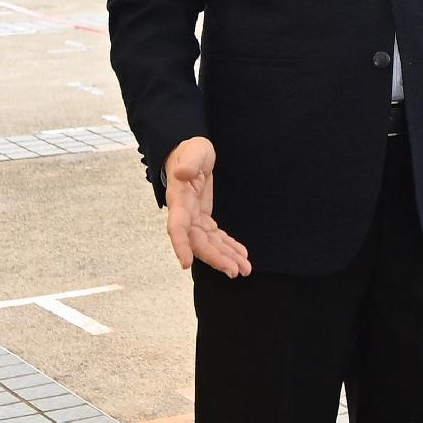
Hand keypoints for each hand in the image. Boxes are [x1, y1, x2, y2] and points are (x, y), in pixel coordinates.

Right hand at [161, 136, 251, 277]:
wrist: (191, 153)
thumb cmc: (190, 150)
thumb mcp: (193, 150)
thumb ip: (189, 162)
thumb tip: (181, 173)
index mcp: (179, 199)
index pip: (177, 226)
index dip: (181, 245)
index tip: (186, 264)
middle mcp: (185, 213)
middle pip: (198, 241)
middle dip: (215, 258)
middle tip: (234, 271)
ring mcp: (194, 217)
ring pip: (209, 243)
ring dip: (226, 257)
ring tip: (245, 269)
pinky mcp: (204, 218)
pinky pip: (216, 237)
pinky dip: (229, 247)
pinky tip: (242, 255)